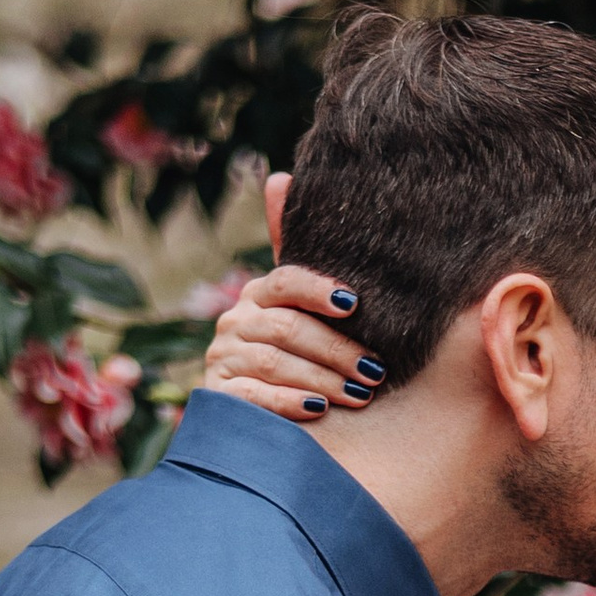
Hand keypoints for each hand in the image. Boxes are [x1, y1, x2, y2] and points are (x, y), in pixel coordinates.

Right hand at [201, 171, 383, 420]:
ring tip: (360, 394)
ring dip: (322, 377)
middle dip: (336, 349)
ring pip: (274, 361)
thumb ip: (302, 257)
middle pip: (288, 326)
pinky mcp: (219, 395)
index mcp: (260, 295)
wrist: (263, 420)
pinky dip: (287, 401)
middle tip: (375, 370)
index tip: (354, 305)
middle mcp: (236, 321)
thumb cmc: (302, 357)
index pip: (286, 281)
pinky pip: (252, 394)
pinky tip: (317, 410)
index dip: (319, 290)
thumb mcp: (307, 308)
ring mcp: (224, 358)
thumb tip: (279, 176)